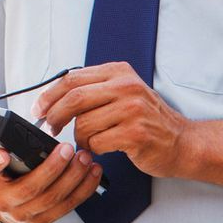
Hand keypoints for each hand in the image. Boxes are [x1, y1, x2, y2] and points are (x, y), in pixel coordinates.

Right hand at [0, 143, 102, 222]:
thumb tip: (12, 134)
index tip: (2, 154)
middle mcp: (5, 202)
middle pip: (31, 188)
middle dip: (53, 167)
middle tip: (68, 148)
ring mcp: (26, 215)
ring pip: (54, 199)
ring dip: (74, 178)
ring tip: (86, 159)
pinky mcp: (44, 220)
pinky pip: (67, 206)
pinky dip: (84, 189)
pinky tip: (94, 173)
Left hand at [36, 62, 191, 178]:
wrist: (183, 142)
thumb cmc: (150, 122)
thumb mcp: (126, 93)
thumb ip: (97, 89)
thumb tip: (56, 98)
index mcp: (120, 72)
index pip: (73, 78)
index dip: (50, 95)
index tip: (39, 109)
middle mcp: (127, 87)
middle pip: (74, 98)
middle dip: (55, 116)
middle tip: (51, 127)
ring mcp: (132, 110)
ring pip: (84, 124)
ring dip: (80, 138)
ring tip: (89, 142)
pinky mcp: (135, 134)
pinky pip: (97, 142)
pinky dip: (94, 149)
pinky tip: (102, 149)